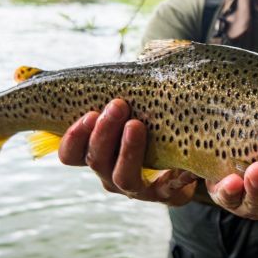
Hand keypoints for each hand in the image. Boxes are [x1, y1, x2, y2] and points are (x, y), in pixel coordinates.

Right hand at [58, 98, 196, 205]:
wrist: (186, 159)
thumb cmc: (151, 124)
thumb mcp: (130, 107)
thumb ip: (116, 90)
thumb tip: (89, 62)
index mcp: (97, 154)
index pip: (70, 154)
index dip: (73, 137)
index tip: (89, 113)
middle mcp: (110, 174)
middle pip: (96, 161)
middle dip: (104, 132)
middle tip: (118, 105)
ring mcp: (136, 187)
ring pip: (124, 177)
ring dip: (128, 150)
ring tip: (138, 125)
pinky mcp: (165, 194)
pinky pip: (167, 189)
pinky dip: (174, 178)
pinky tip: (183, 166)